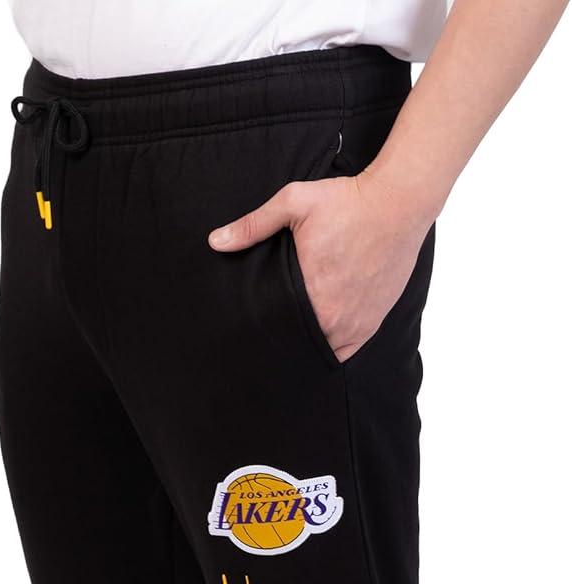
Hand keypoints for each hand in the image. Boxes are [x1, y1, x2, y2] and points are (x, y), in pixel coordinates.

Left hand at [208, 172, 429, 362]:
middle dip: (285, 339)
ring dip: (309, 345)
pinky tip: (320, 341)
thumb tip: (216, 242)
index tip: (254, 327)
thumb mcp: (294, 203)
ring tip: (293, 338)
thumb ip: (253, 225)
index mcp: (310, 293)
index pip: (277, 327)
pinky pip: (347, 351)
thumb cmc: (348, 202)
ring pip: (323, 350)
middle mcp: (335, 316)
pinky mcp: (373, 322)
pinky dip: (333, 349)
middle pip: (299, 342)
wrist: (398, 204)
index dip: (265, 329)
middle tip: (270, 334)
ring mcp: (357, 323)